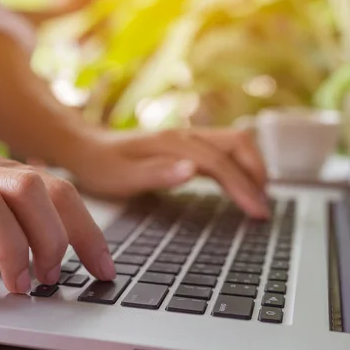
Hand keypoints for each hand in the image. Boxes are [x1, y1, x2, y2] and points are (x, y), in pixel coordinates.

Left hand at [68, 128, 268, 217]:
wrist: (86, 148)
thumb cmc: (101, 166)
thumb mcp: (122, 177)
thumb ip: (157, 174)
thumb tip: (192, 170)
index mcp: (173, 143)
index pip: (220, 163)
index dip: (243, 187)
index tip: (258, 213)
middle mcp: (184, 135)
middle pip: (237, 142)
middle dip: (257, 171)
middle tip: (264, 206)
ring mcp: (185, 138)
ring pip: (233, 143)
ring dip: (251, 167)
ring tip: (259, 198)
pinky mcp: (184, 145)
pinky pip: (221, 151)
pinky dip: (237, 167)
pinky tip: (238, 186)